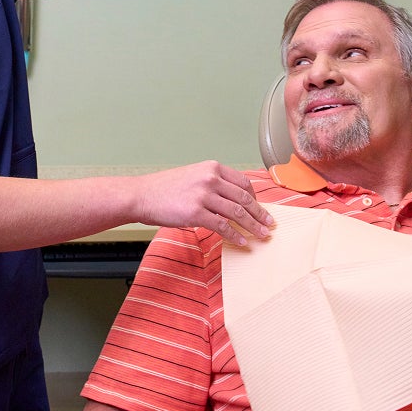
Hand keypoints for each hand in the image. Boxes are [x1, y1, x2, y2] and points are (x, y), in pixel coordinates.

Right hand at [132, 162, 273, 245]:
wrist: (141, 195)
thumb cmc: (164, 188)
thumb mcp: (192, 176)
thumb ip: (212, 184)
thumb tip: (231, 200)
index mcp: (212, 168)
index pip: (243, 182)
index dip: (255, 198)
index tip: (260, 208)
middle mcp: (210, 178)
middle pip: (244, 198)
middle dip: (260, 213)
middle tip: (270, 224)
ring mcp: (203, 195)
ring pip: (237, 212)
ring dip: (253, 226)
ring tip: (262, 235)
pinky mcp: (195, 212)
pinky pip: (222, 226)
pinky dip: (235, 235)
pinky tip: (242, 242)